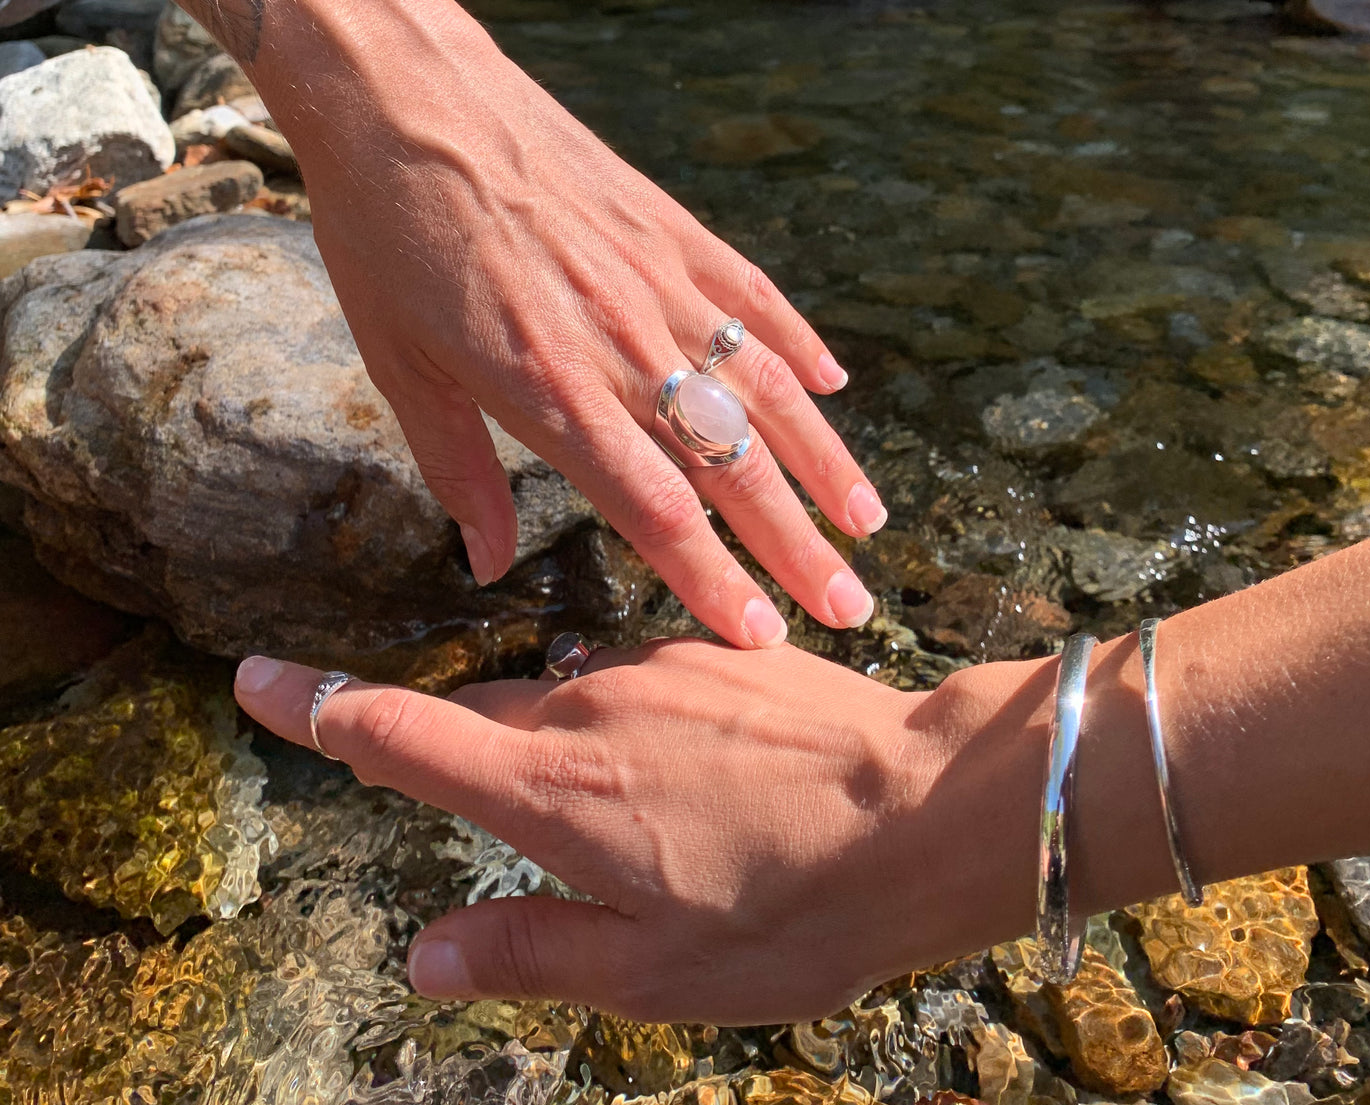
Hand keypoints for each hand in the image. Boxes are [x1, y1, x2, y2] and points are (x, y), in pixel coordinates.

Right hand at [232, 643, 1044, 1024]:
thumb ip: (526, 954)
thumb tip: (423, 956)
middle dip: (460, 757)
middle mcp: (585, 708)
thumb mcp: (651, 973)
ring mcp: (655, 667)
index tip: (255, 677)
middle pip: (480, 723)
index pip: (396, 735)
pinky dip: (639, 732)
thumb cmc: (793, 911)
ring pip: (568, 706)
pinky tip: (705, 781)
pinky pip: (642, 688)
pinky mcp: (717, 653)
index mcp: (548, 790)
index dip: (317, 709)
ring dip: (569, 755)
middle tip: (500, 813)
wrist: (933, 811)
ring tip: (642, 826)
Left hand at [256, 0, 885, 648]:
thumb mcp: (400, 368)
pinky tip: (835, 386)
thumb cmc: (386, 233)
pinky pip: (753, 297)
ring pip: (764, 389)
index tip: (758, 633)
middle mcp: (624, 345)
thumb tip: (487, 567)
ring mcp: (659, 282)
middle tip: (848, 608)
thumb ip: (460, 474)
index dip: (714, 579)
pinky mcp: (672, 229)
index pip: (657, 510)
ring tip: (866, 522)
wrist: (402, 88)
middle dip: (796, 548)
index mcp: (552, 391)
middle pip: (732, 467)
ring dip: (823, 462)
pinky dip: (800, 344)